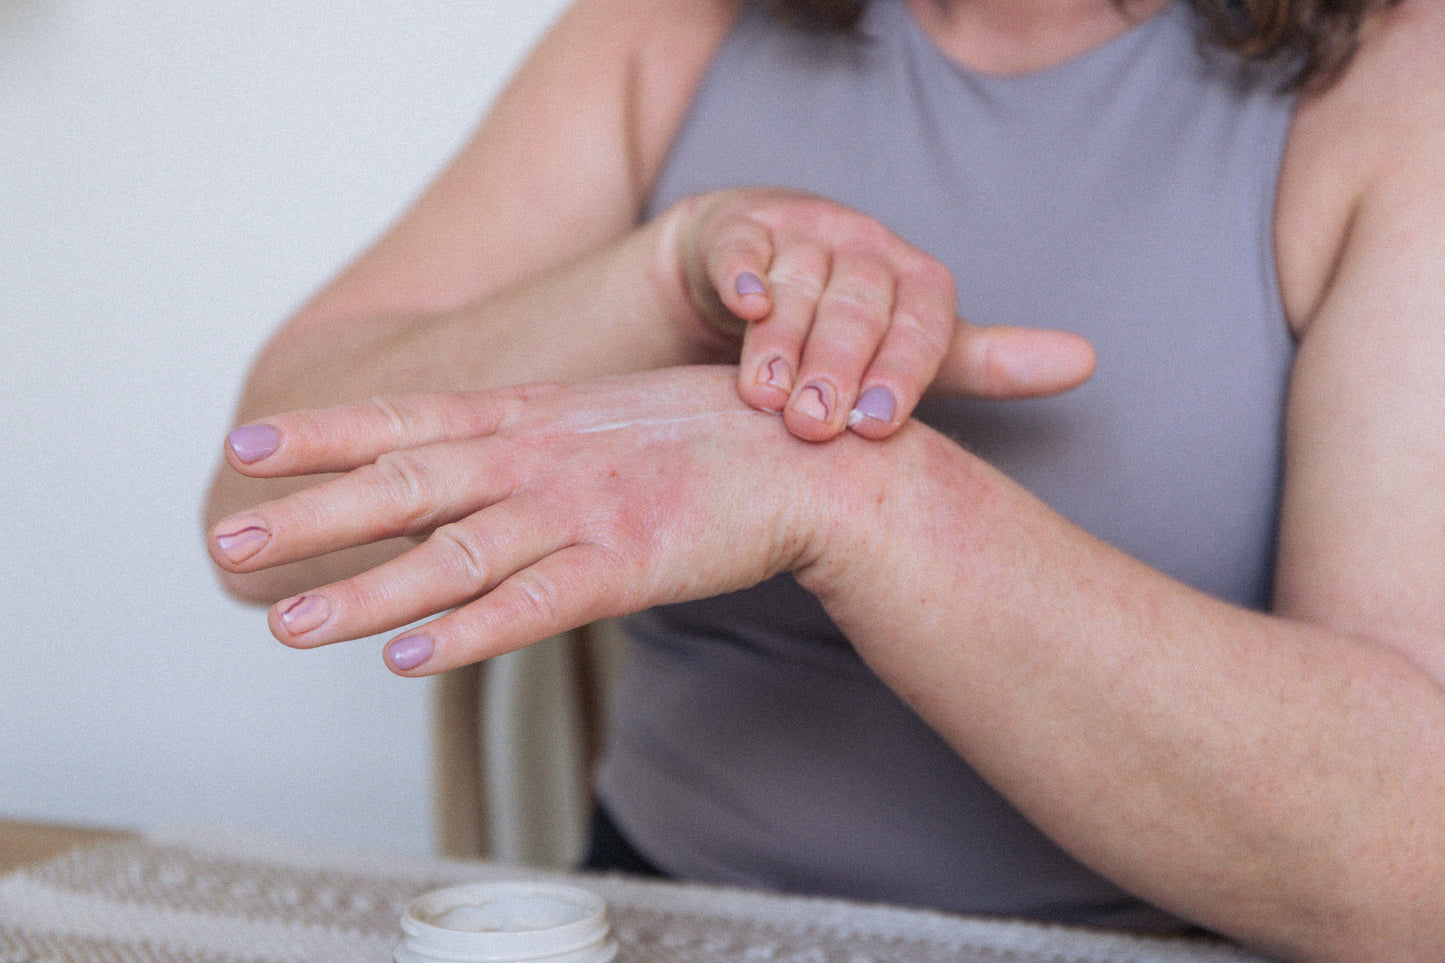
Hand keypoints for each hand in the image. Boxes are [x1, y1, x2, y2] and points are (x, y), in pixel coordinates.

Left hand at [207, 367, 855, 674]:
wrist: (809, 459)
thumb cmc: (708, 437)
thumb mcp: (602, 417)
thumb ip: (534, 440)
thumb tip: (472, 466)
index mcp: (532, 418)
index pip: (408, 420)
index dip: (326, 435)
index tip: (252, 445)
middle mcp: (540, 459)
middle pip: (407, 487)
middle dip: (315, 517)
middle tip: (233, 543)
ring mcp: (580, 511)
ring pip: (453, 556)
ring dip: (367, 592)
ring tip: (290, 626)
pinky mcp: (627, 566)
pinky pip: (533, 607)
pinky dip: (468, 633)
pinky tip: (410, 657)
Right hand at [672, 188, 1095, 441]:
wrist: (747, 276)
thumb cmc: (847, 329)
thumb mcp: (918, 350)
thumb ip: (992, 362)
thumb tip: (1090, 362)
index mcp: (916, 277)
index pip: (923, 321)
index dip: (902, 372)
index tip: (876, 428)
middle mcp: (863, 245)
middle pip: (857, 304)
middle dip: (835, 366)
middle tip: (814, 427)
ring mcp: (799, 233)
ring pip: (797, 283)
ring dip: (782, 341)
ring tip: (766, 399)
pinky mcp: (738, 229)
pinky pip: (740, 246)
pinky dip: (742, 273)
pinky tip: (746, 307)